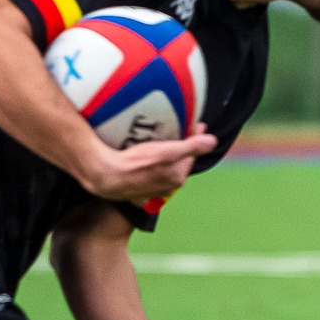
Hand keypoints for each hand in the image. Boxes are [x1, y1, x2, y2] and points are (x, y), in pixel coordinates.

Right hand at [78, 123, 216, 203]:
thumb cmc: (137, 162)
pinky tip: (142, 165)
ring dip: (164, 161)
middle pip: (177, 164)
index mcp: (177, 177)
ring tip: (160, 145)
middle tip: (178, 133)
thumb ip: (192, 146)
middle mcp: (167, 187)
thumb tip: (212, 140)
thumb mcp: (168, 151)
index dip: (195, 138)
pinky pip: (145, 181)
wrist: (107, 176)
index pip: (191, 154)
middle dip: (180, 150)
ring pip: (163, 172)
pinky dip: (148, 173)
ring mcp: (151, 192)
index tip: (196, 125)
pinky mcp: (135, 193)